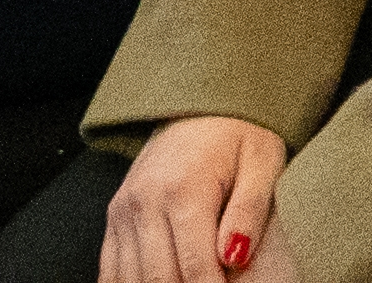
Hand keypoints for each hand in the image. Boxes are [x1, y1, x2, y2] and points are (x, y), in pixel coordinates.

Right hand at [105, 116, 288, 282]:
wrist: (201, 106)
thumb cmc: (238, 135)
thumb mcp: (262, 165)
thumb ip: (249, 212)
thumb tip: (235, 257)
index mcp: (184, 189)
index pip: (196, 267)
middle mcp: (145, 200)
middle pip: (160, 278)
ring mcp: (124, 209)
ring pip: (131, 278)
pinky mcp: (115, 215)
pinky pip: (110, 267)